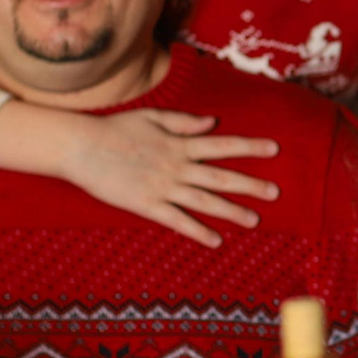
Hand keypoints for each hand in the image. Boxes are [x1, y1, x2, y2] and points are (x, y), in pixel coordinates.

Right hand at [19, 106, 279, 247]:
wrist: (82, 147)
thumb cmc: (115, 129)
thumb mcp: (151, 117)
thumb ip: (183, 122)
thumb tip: (212, 122)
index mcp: (179, 144)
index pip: (222, 145)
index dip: (249, 146)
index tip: (274, 149)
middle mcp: (177, 166)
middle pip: (221, 176)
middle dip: (250, 184)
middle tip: (275, 192)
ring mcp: (163, 187)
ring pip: (205, 201)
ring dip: (231, 211)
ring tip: (254, 220)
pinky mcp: (147, 205)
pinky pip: (178, 221)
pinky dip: (198, 231)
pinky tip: (216, 240)